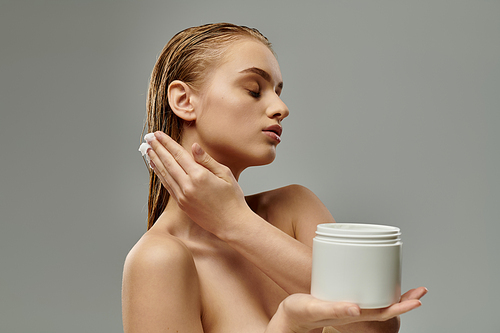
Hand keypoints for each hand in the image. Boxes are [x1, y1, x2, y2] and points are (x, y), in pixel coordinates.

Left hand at [146, 131, 249, 235]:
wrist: (231, 224)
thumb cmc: (232, 198)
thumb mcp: (225, 174)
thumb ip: (207, 160)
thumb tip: (194, 146)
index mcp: (199, 176)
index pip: (179, 155)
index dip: (167, 143)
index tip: (159, 134)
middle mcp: (188, 186)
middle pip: (168, 163)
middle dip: (158, 149)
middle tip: (149, 138)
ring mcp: (183, 197)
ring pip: (165, 175)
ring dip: (156, 161)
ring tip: (148, 151)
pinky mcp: (182, 205)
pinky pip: (168, 186)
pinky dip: (161, 175)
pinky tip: (157, 168)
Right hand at [273, 287, 426, 332]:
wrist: (288, 317)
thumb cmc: (299, 315)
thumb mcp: (315, 309)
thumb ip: (335, 309)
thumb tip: (357, 309)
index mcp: (352, 315)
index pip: (384, 313)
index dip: (402, 307)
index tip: (417, 300)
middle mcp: (354, 311)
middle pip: (385, 306)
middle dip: (404, 299)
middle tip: (420, 289)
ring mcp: (348, 305)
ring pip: (376, 299)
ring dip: (392, 292)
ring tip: (405, 283)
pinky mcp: (340, 296)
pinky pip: (363, 292)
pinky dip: (374, 285)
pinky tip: (373, 277)